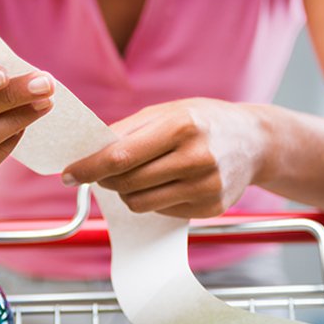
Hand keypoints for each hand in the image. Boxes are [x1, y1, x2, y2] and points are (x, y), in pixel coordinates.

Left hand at [61, 98, 266, 218]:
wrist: (256, 141)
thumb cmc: (204, 121)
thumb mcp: (167, 112)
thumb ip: (127, 130)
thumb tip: (88, 151)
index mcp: (182, 126)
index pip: (121, 156)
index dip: (88, 167)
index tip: (67, 174)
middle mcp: (197, 158)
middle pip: (127, 182)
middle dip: (105, 179)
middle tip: (103, 171)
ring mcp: (206, 187)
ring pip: (140, 203)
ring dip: (126, 191)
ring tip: (137, 175)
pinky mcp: (211, 208)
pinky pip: (160, 211)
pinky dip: (153, 199)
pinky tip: (166, 182)